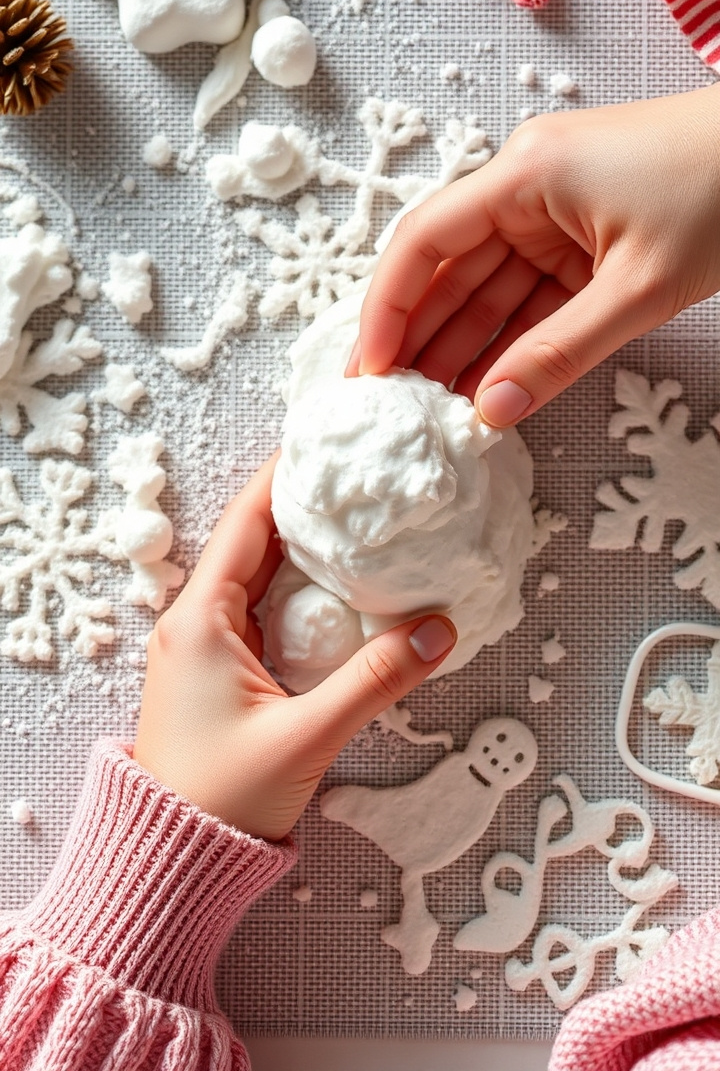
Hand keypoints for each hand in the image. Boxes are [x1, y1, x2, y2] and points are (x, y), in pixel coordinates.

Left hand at [133, 457, 455, 839]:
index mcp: (200, 619)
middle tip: (359, 476)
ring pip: (260, 576)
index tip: (326, 441)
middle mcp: (195, 621)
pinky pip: (263, 611)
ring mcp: (205, 646)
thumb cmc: (224, 798)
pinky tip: (343, 588)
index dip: (284, 476)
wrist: (174, 862)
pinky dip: (301, 591)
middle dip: (304, 505)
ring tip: (361, 518)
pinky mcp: (220, 672)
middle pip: (254, 541)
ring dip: (304, 548)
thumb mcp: (308, 735)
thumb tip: (441, 628)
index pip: (246, 522)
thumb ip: (377, 679)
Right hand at [350, 85, 719, 423]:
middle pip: (450, 269)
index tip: (371, 371)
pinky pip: (534, 293)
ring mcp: (556, 212)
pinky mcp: (585, 237)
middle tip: (392, 407)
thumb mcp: (638, 287)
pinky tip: (489, 384)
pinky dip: (515, 338)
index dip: (388, 309)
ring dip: (465, 345)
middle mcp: (526, 187)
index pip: (425, 241)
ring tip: (432, 410)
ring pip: (490, 287)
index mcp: (524, 175)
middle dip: (420, 338)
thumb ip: (559, 354)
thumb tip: (492, 411)